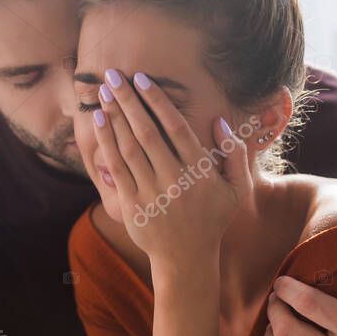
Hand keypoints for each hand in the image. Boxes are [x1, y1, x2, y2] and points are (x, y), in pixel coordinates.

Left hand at [93, 68, 251, 265]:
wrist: (186, 260)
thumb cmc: (212, 220)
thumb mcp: (236, 190)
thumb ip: (234, 154)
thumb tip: (219, 121)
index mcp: (199, 171)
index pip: (176, 127)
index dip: (157, 101)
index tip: (142, 79)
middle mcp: (174, 179)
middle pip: (147, 131)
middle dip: (128, 100)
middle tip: (113, 75)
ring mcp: (151, 192)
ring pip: (129, 147)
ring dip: (114, 116)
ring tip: (104, 92)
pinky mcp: (132, 205)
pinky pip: (117, 167)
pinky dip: (107, 142)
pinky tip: (100, 121)